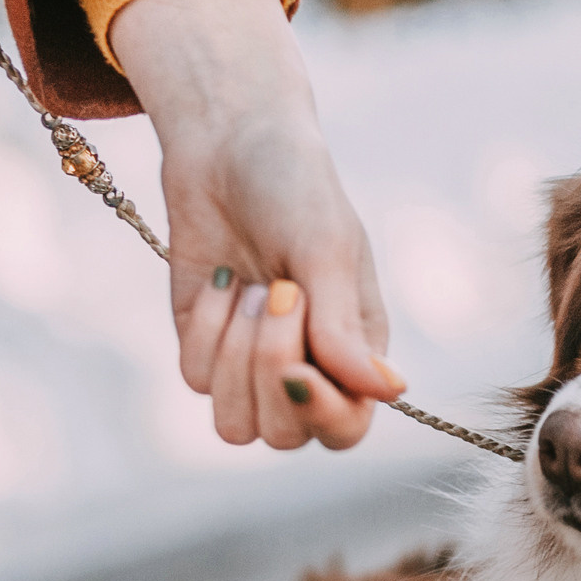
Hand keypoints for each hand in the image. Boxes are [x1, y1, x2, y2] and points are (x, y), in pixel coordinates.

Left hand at [110, 0, 401, 449]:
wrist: (227, 144)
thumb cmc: (296, 190)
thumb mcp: (328, 251)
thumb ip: (345, 327)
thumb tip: (384, 392)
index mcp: (357, 350)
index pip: (348, 429)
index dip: (324, 413)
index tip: (302, 365)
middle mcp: (309, 366)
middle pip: (287, 435)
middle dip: (273, 367)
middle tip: (279, 293)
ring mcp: (251, 362)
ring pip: (237, 426)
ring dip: (237, 361)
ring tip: (253, 292)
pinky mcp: (204, 344)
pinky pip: (197, 378)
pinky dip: (209, 330)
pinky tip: (226, 279)